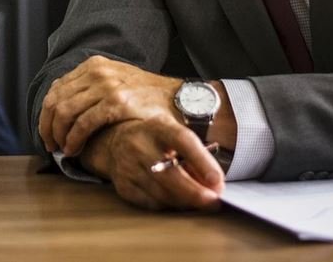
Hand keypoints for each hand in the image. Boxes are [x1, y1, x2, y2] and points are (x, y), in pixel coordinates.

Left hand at [38, 56, 181, 156]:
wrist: (181, 101)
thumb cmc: (149, 98)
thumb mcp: (117, 82)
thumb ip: (91, 89)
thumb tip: (64, 107)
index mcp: (94, 65)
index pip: (56, 88)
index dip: (46, 113)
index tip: (47, 132)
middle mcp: (97, 71)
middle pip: (55, 100)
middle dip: (47, 126)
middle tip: (50, 144)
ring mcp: (106, 85)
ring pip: (65, 112)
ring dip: (58, 135)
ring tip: (62, 149)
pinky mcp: (116, 102)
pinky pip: (83, 123)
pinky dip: (73, 138)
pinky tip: (74, 149)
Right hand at [83, 118, 223, 211]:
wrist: (115, 140)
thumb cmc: (156, 138)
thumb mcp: (175, 135)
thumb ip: (196, 157)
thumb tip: (215, 186)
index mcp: (158, 127)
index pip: (183, 141)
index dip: (202, 162)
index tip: (217, 181)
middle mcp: (139, 144)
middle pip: (171, 175)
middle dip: (196, 193)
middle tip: (214, 202)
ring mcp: (128, 166)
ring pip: (163, 194)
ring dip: (186, 202)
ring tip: (199, 200)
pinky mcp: (123, 185)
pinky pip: (152, 203)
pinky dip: (169, 205)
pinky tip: (177, 200)